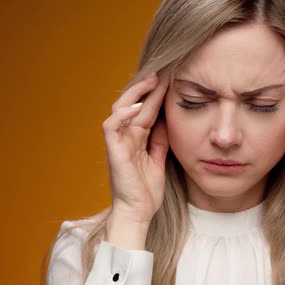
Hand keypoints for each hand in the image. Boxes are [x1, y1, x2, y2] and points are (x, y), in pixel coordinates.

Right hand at [102, 72, 169, 224]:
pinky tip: (136, 106)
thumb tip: (168, 119)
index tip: (173, 79)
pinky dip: (122, 114)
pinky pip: (111, 126)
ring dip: (135, 93)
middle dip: (148, 87)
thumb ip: (160, 140)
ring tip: (152, 80)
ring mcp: (118, 142)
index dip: (157, 94)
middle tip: (164, 71)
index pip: (146, 109)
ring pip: (120, 108)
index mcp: (137, 138)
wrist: (138, 213)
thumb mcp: (159, 159)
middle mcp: (126, 136)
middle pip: (134, 104)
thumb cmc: (147, 191)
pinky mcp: (113, 151)